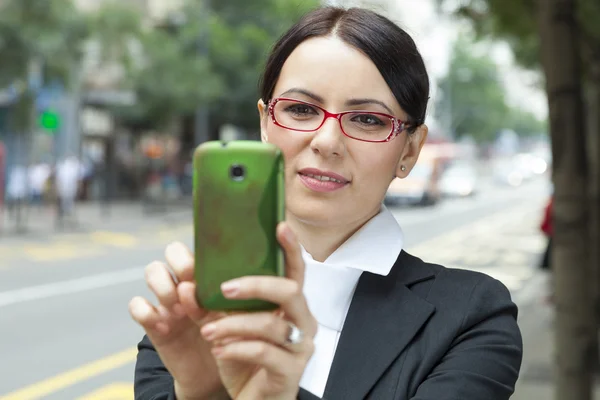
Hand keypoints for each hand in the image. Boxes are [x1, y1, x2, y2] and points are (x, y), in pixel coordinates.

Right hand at [128, 242, 226, 399]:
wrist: (215, 376)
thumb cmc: (234, 340)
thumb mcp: (240, 317)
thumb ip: (238, 300)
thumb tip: (241, 283)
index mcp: (211, 276)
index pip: (204, 246)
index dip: (203, 255)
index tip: (214, 276)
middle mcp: (188, 281)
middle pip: (172, 250)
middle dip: (181, 263)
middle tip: (192, 286)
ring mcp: (168, 300)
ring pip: (153, 270)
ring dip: (165, 287)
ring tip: (181, 311)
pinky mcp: (153, 322)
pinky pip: (136, 305)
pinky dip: (147, 312)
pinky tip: (166, 328)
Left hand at [199, 222, 317, 399]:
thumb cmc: (245, 359)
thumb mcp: (227, 327)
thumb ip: (214, 306)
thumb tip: (188, 284)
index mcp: (292, 307)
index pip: (296, 272)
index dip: (290, 248)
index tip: (279, 225)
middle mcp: (303, 323)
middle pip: (290, 291)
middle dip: (256, 285)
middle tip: (224, 288)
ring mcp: (300, 348)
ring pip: (271, 325)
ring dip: (234, 324)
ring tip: (209, 331)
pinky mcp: (290, 372)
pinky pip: (263, 353)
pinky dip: (236, 348)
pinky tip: (219, 349)